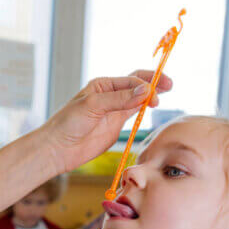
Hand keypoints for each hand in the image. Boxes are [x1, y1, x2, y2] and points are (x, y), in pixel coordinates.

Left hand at [39, 70, 172, 173]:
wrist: (58, 148)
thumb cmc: (68, 123)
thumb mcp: (93, 105)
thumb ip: (119, 99)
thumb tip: (145, 90)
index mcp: (103, 85)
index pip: (131, 80)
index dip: (145, 85)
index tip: (155, 94)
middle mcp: (110, 95)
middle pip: (138, 85)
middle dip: (154, 84)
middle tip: (170, 85)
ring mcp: (115, 111)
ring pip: (138, 99)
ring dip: (151, 96)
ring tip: (165, 94)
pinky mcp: (116, 126)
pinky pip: (134, 114)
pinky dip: (145, 109)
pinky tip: (153, 107)